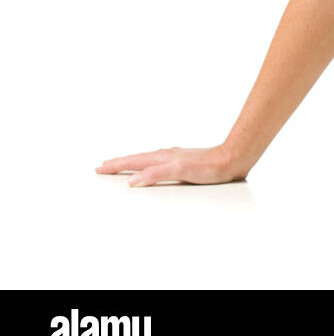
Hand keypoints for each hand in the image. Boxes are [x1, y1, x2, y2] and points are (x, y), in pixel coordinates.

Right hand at [96, 145, 246, 186]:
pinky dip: (148, 163)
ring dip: (132, 161)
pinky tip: (153, 165)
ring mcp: (176, 157)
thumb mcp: (181, 172)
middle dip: (119, 162)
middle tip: (103, 165)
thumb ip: (157, 174)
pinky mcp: (184, 161)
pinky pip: (159, 161)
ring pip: (147, 158)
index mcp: (163, 158)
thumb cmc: (210, 167)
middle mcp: (167, 155)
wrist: (232, 159)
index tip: (100, 168)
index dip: (116, 166)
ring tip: (122, 163)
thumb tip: (133, 180)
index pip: (134, 162)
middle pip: (137, 158)